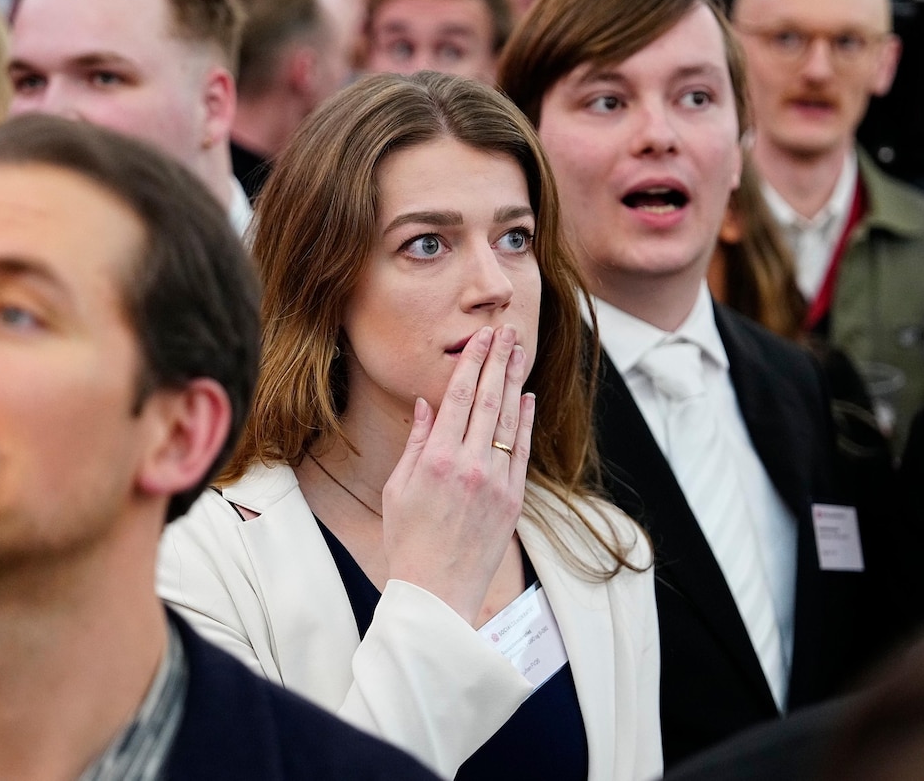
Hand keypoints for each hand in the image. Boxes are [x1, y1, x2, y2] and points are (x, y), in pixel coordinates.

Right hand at [381, 324, 535, 625]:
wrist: (437, 591)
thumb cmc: (408, 540)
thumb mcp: (396, 489)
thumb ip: (416, 443)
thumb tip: (428, 404)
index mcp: (435, 460)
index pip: (457, 398)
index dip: (472, 364)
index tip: (480, 339)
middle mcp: (469, 466)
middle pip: (487, 401)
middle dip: (497, 362)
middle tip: (505, 332)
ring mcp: (495, 482)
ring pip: (508, 421)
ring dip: (514, 383)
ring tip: (519, 353)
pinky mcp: (513, 499)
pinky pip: (522, 451)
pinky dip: (525, 422)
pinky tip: (526, 397)